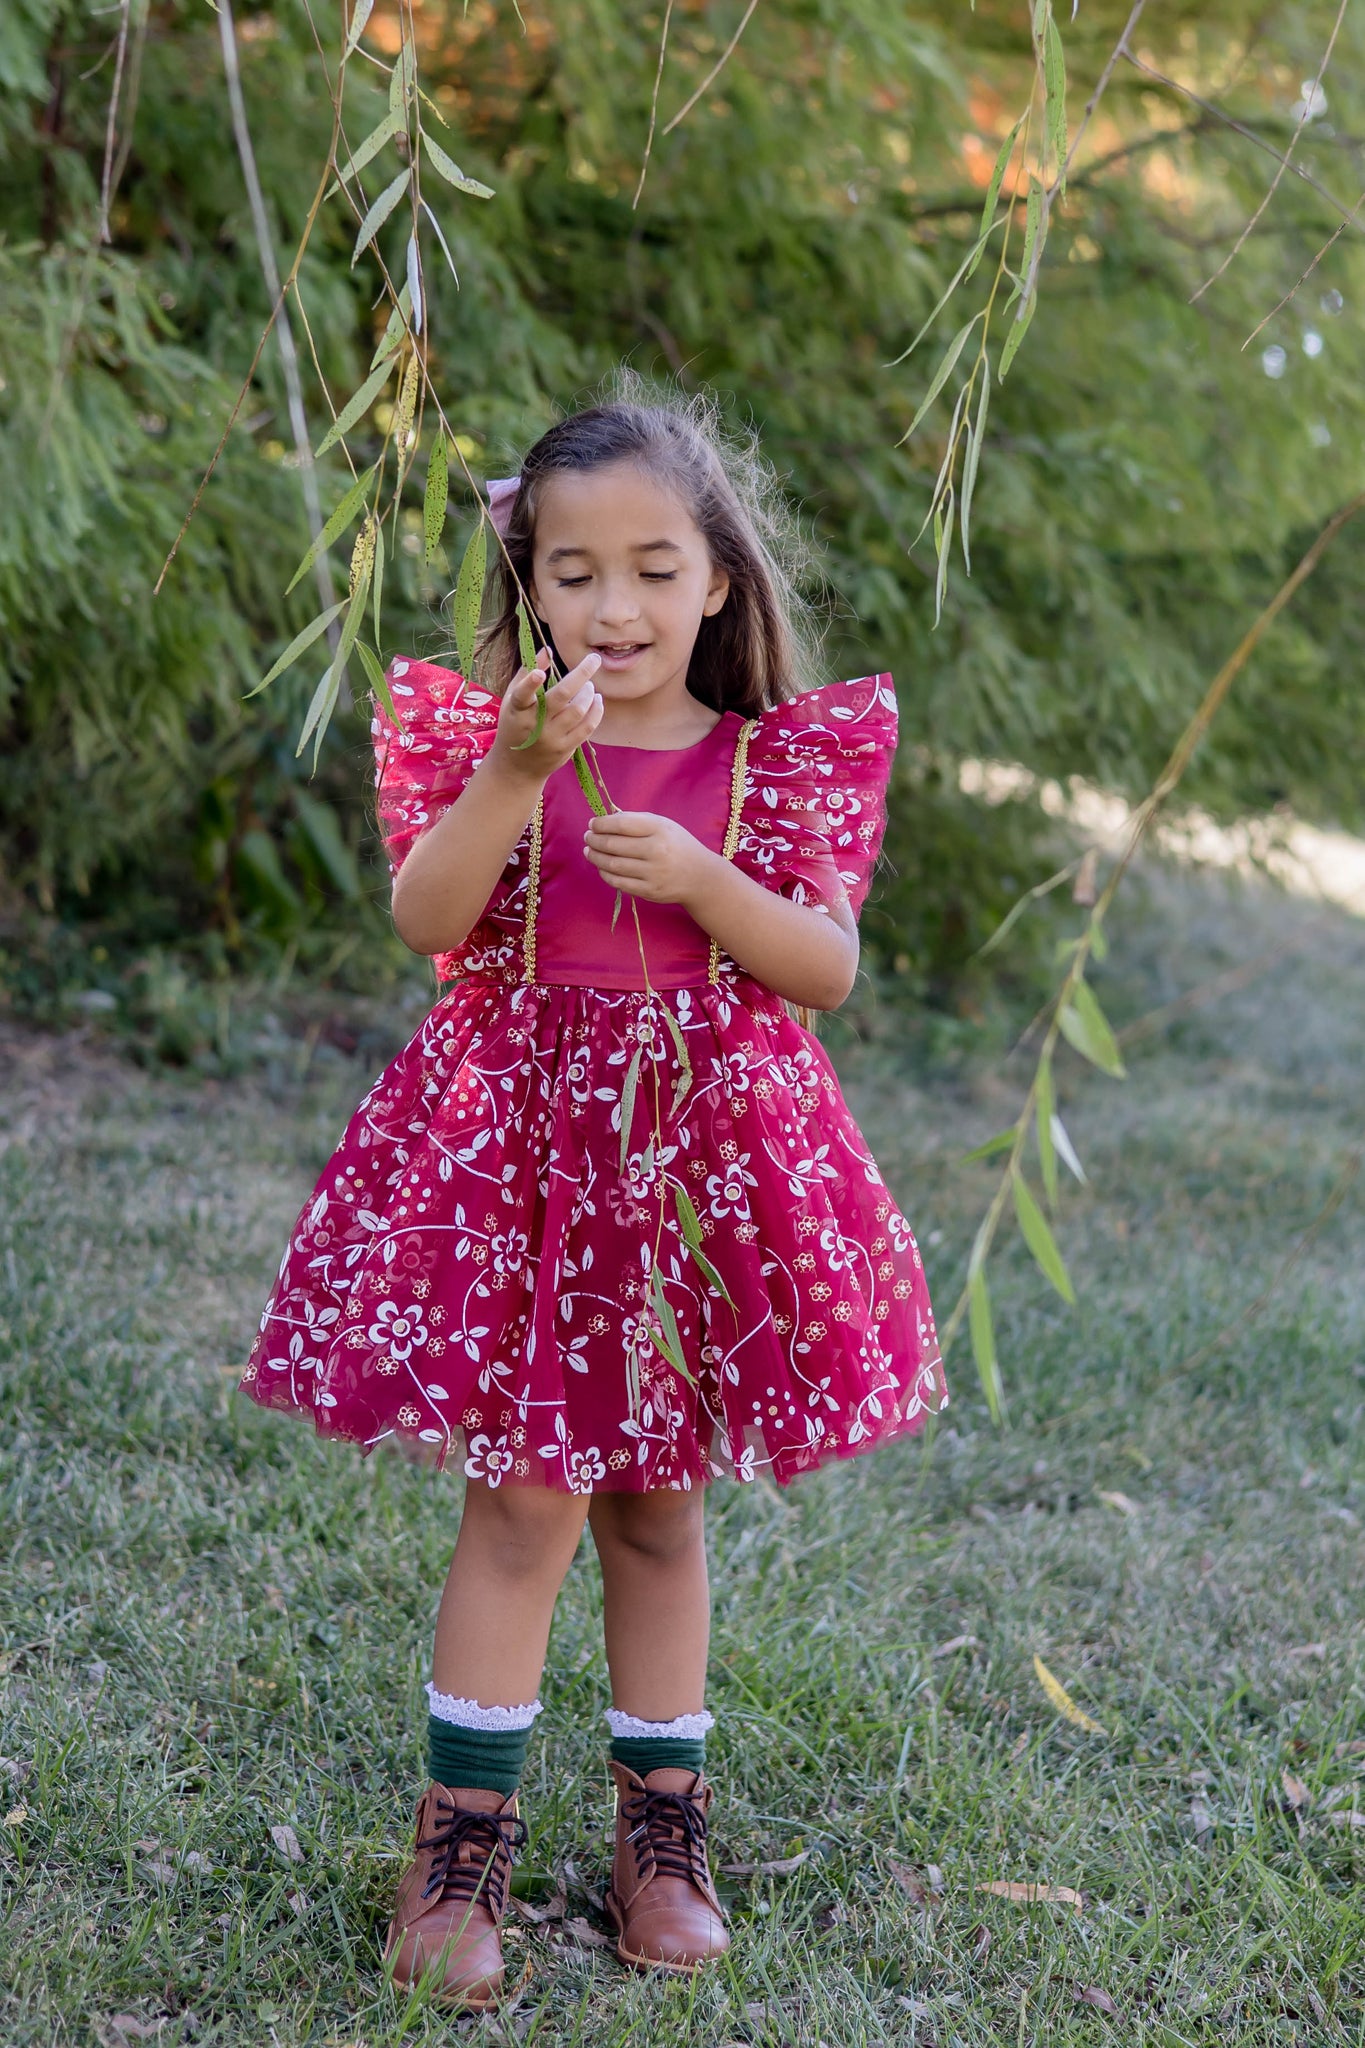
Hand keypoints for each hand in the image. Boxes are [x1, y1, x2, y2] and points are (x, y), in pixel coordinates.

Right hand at [491, 648, 603, 781]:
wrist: (517, 768)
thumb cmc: (514, 725)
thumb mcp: (512, 701)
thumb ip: (527, 674)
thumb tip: (547, 650)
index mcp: (517, 711)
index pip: (522, 696)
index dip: (530, 684)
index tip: (540, 674)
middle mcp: (534, 725)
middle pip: (562, 697)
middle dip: (581, 675)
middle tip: (594, 660)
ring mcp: (551, 738)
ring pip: (578, 711)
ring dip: (589, 693)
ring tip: (590, 687)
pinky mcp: (565, 749)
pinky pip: (587, 727)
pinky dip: (596, 711)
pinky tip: (597, 701)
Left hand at [582, 810, 713, 906]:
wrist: (700, 876)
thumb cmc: (678, 846)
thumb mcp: (664, 826)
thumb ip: (637, 822)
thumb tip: (606, 820)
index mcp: (660, 829)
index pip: (622, 824)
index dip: (602, 824)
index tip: (593, 824)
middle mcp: (657, 850)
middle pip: (613, 845)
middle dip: (594, 840)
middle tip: (587, 837)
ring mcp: (653, 873)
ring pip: (613, 864)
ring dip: (595, 857)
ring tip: (588, 850)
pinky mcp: (649, 891)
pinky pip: (618, 882)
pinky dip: (605, 873)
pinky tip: (601, 866)